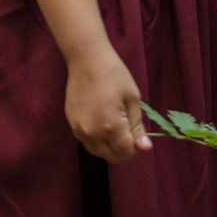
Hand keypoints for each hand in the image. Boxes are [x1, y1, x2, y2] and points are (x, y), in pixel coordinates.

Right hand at [64, 45, 150, 164]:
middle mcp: (92, 133)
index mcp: (111, 127)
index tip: (137, 135)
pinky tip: (101, 120)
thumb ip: (137, 127)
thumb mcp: (133, 99)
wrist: (87, 60)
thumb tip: (145, 148)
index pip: (125, 153)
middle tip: (127, 130)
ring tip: (114, 124)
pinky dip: (96, 138)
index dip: (135, 148)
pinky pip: (87, 141)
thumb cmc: (114, 75)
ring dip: (108, 146)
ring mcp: (79, 130)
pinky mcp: (71, 124)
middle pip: (110, 156)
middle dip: (122, 149)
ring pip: (97, 151)